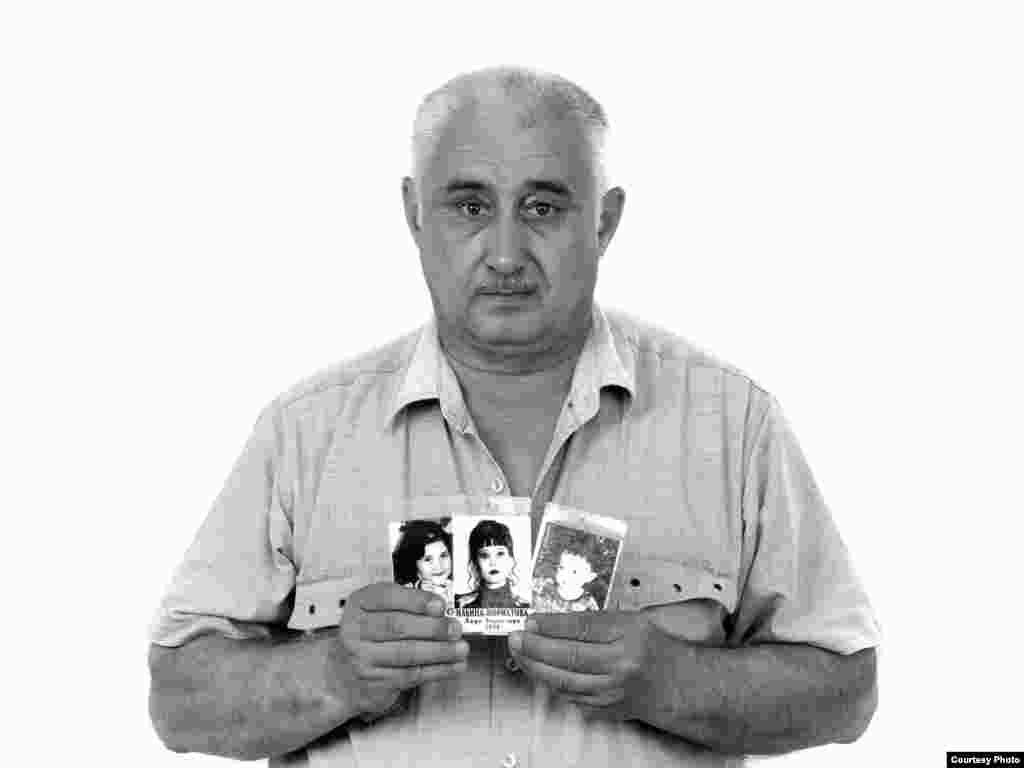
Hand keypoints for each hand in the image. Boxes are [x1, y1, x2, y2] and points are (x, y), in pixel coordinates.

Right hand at [335, 582, 467, 717]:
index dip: (416, 601)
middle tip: (455, 628)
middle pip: (397, 627)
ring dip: (440, 652)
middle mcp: (355, 629)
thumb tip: (442, 609)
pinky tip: (452, 665)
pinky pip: (409, 675)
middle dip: (433, 628)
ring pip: (406, 654)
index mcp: (359, 604)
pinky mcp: (373, 682)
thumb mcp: (380, 610)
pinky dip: (436, 670)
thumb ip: (407, 606)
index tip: (440, 605)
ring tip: (460, 648)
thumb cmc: (370, 635)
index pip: (386, 597)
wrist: (342, 673)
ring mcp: (362, 658)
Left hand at [507, 611, 652, 717]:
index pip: (582, 627)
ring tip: (520, 653)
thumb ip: (596, 620)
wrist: (679, 684)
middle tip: (516, 637)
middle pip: (568, 655)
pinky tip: (539, 672)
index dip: (551, 624)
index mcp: (630, 635)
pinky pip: (570, 696)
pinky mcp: (606, 708)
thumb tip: (554, 621)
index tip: (531, 620)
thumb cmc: (656, 648)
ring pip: (564, 680)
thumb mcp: (633, 620)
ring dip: (535, 666)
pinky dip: (551, 683)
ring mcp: (613, 690)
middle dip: (534, 646)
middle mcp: (621, 664)